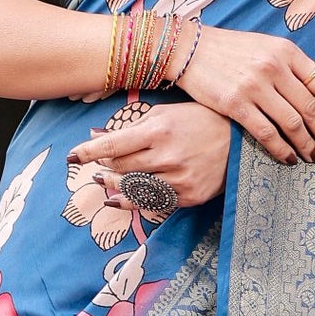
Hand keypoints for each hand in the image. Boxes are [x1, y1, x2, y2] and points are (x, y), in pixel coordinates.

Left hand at [71, 101, 233, 210]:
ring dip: (115, 186)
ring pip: (134, 188)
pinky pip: (153, 202)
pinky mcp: (189, 195)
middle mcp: (167, 155)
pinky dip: (132, 201)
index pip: (114, 144)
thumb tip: (98, 135)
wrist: (242, 140)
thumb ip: (133, 125)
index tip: (72, 157)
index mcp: (159, 130)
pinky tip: (118, 199)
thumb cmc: (201, 120)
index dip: (89, 152)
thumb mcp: (167, 113)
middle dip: (104, 168)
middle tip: (94, 169)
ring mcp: (179, 178)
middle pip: (121, 167)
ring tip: (105, 182)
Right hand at [177, 24, 314, 164]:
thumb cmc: (233, 51)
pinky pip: (266, 133)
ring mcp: (255, 85)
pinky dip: (281, 149)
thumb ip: (295, 67)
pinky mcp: (235, 103)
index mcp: (288, 52)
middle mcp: (275, 67)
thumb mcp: (268, 47)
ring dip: (307, 145)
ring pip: (292, 123)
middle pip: (311, 108)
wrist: (190, 49)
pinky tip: (289, 158)